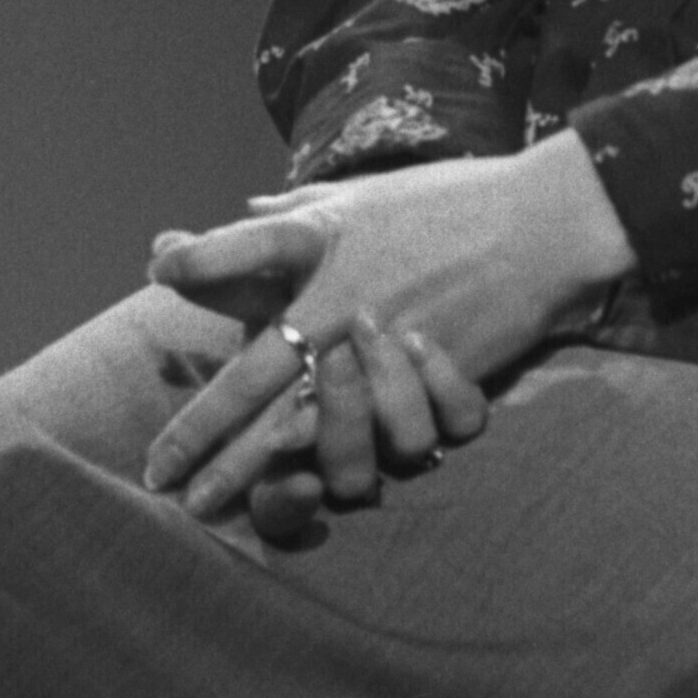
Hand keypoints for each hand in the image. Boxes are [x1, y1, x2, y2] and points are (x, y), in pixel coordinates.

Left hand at [140, 135, 632, 543]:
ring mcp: (382, 347)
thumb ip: (298, 214)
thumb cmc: (448, 202)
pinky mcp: (424, 382)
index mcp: (323, 239)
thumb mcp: (362, 196)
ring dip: (255, 470)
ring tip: (215, 502)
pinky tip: (303, 490)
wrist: (542, 226)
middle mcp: (340, 297)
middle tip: (159, 476)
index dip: (198, 257)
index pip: (245, 247)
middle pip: (251, 374)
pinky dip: (338, 468)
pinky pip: (371, 441)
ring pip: (303, 427)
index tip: (155, 269)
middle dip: (199, 432)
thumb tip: (246, 208)